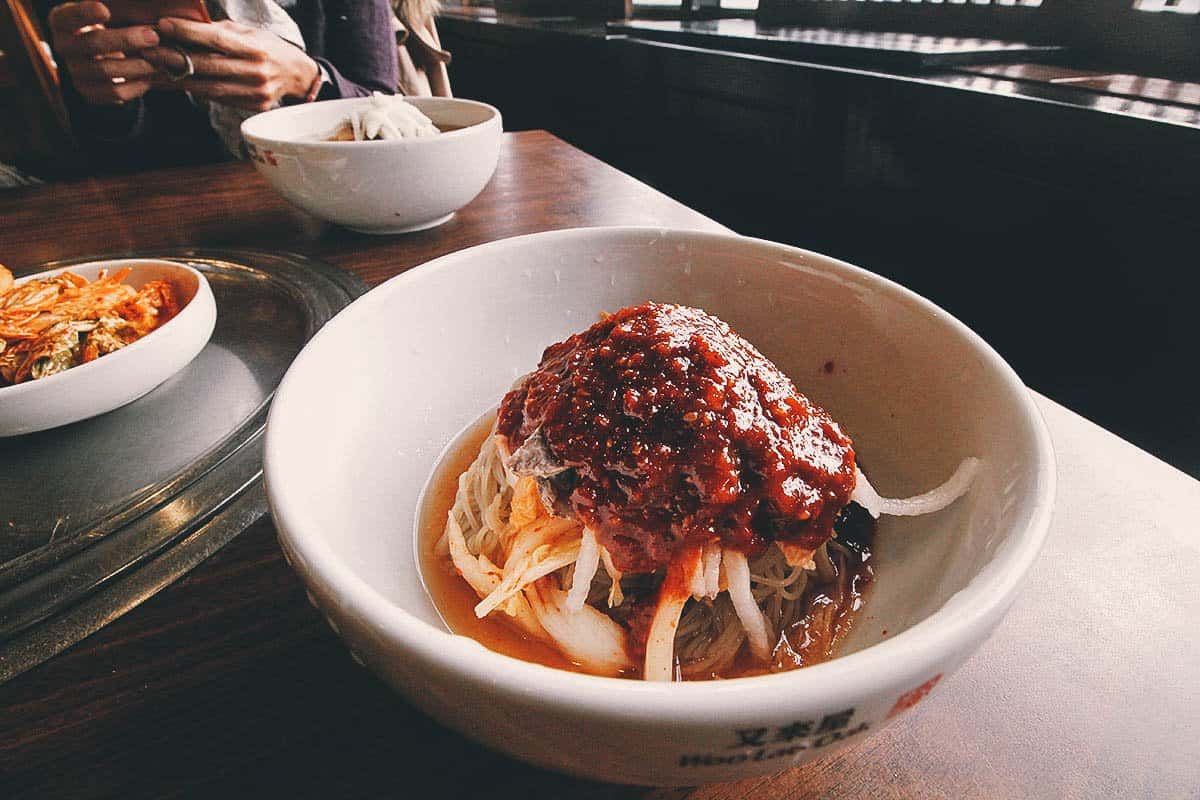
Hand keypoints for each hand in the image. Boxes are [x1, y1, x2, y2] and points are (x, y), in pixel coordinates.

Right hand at [48, 2, 160, 105]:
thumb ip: (113, 7)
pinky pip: (115, 92)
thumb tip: (126, 2)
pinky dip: (136, 85)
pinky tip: (150, 76)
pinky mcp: (89, 92)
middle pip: (93, 44)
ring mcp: (75, 72)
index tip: (105, 9)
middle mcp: (63, 47)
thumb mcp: (106, 11)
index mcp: (62, 21)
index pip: (69, 17)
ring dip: (136, 65)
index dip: (86, 14)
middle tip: (153, 36)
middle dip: (126, 39)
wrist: (103, 56)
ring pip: (106, 71)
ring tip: (158, 59)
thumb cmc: (108, 25)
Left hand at [143, 17, 319, 111]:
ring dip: (177, 77)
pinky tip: (174, 82)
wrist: (298, 76)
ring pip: (206, 86)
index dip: (186, 32)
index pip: (215, 39)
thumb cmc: (270, 48)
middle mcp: (255, 72)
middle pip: (206, 65)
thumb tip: (185, 25)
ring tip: (154, 68)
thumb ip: (221, 31)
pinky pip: (215, 98)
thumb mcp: (250, 32)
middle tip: (147, 49)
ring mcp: (253, 93)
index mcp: (255, 49)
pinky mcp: (251, 106)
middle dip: (173, 56)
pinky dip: (193, 90)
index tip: (162, 25)